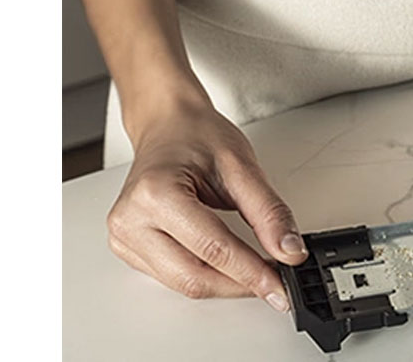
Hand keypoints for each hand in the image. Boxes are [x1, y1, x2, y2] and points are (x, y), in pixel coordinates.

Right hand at [106, 101, 307, 309]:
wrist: (168, 126)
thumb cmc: (197, 136)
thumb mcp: (242, 167)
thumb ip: (269, 213)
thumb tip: (289, 251)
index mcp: (155, 194)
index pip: (213, 249)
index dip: (252, 272)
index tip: (281, 285)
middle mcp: (130, 219)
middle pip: (194, 276)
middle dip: (240, 285)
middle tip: (275, 284)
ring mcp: (124, 237)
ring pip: (183, 284)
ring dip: (224, 286)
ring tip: (256, 273)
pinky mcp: (127, 247)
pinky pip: (171, 277)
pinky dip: (205, 277)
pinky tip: (228, 267)